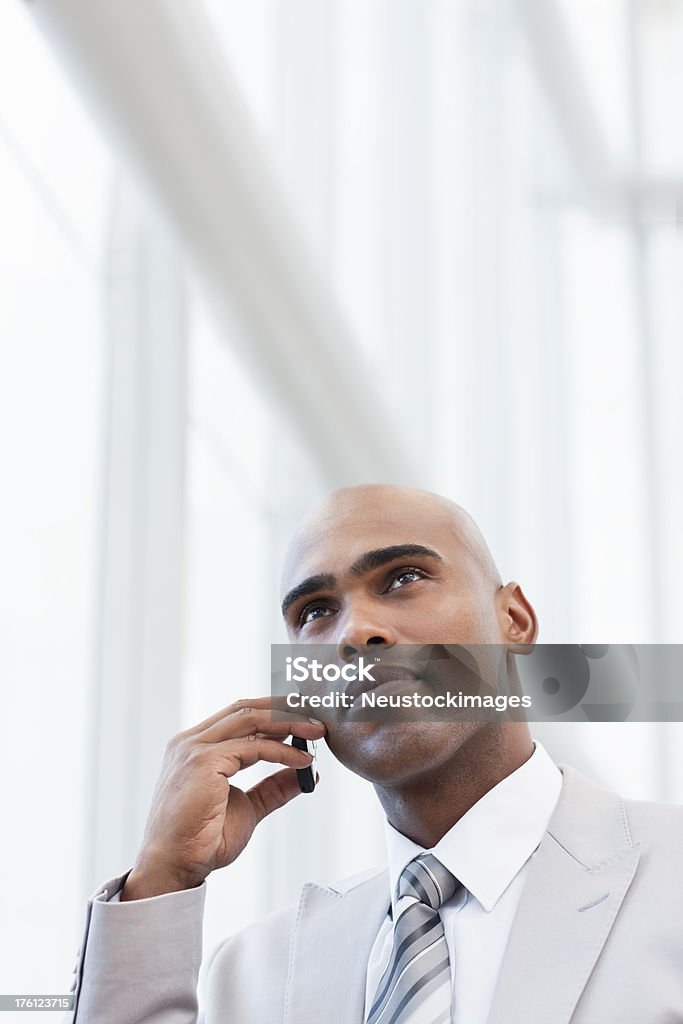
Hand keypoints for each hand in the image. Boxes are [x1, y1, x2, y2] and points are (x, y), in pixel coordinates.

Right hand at [121, 697, 324, 899]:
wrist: (175, 867)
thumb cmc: (203, 840)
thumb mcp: (248, 807)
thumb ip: (273, 788)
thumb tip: (304, 774)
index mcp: (195, 746)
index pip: (239, 715)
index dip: (274, 711)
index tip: (305, 718)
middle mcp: (191, 741)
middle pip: (246, 710)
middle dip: (285, 709)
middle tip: (317, 719)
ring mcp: (194, 749)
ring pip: (250, 720)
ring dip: (288, 723)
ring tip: (315, 732)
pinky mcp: (203, 762)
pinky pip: (253, 747)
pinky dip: (282, 751)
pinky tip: (302, 761)